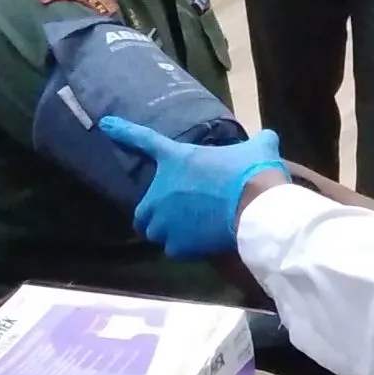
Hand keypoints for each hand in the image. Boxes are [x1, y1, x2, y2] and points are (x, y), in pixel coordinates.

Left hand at [98, 118, 287, 259]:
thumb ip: (258, 141)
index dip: (124, 131)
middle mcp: (162, 190)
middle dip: (156, 213)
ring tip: (193, 231)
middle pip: (143, 209)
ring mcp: (166, 220)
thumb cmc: (253, 172)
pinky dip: (186, 249)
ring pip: (156, 232)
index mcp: (177, 159)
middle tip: (179, 213)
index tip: (105, 125)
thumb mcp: (259, 148)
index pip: (144, 140)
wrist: (257, 209)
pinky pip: (174, 250)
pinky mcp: (176, 245)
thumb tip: (268, 136)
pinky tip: (204, 244)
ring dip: (169, 232)